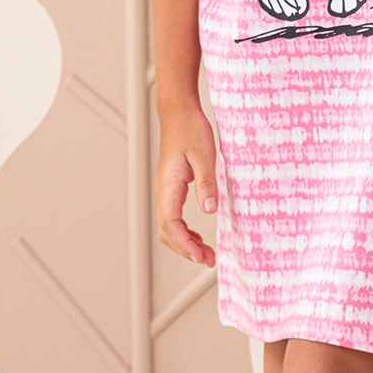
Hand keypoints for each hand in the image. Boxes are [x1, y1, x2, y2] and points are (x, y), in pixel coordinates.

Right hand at [154, 105, 218, 267]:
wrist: (179, 112)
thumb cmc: (190, 129)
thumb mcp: (204, 155)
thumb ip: (206, 182)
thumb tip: (210, 210)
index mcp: (168, 186)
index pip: (171, 224)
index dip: (184, 244)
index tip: (200, 257)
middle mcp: (163, 191)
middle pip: (167, 232)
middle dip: (186, 250)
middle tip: (209, 260)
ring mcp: (166, 190)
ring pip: (168, 226)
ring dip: (185, 243)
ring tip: (206, 254)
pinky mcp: (172, 187)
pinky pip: (173, 217)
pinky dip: (184, 232)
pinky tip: (198, 237)